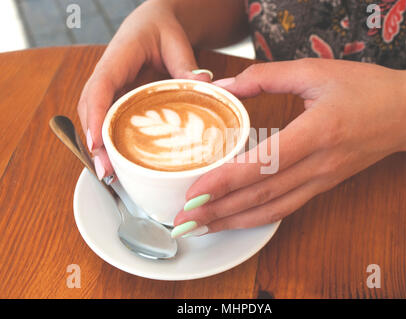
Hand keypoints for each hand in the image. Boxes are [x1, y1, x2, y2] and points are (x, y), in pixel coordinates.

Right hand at [77, 0, 212, 180]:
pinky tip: (118, 162)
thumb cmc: (160, 28)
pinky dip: (109, 141)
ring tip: (110, 174)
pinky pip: (108, 120)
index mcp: (117, 59)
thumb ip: (185, 64)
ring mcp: (109, 89)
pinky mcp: (116, 98)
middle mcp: (106, 76)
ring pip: (96, 118)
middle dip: (95, 142)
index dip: (96, 116)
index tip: (97, 143)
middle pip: (91, 110)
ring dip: (100, 146)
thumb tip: (205, 84)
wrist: (152, 24)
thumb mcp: (175, 41)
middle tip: (107, 172)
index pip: (100, 88)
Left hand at [171, 58, 405, 237]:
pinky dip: (259, 218)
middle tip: (185, 219)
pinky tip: (237, 220)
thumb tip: (224, 85)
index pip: (263, 164)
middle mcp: (319, 164)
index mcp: (317, 132)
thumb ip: (265, 76)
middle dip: (220, 210)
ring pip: (273, 209)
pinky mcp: (323, 185)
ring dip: (235, 221)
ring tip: (203, 226)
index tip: (194, 192)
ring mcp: (322, 180)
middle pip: (262, 195)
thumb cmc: (365, 89)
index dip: (226, 181)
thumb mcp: (315, 71)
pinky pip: (287, 207)